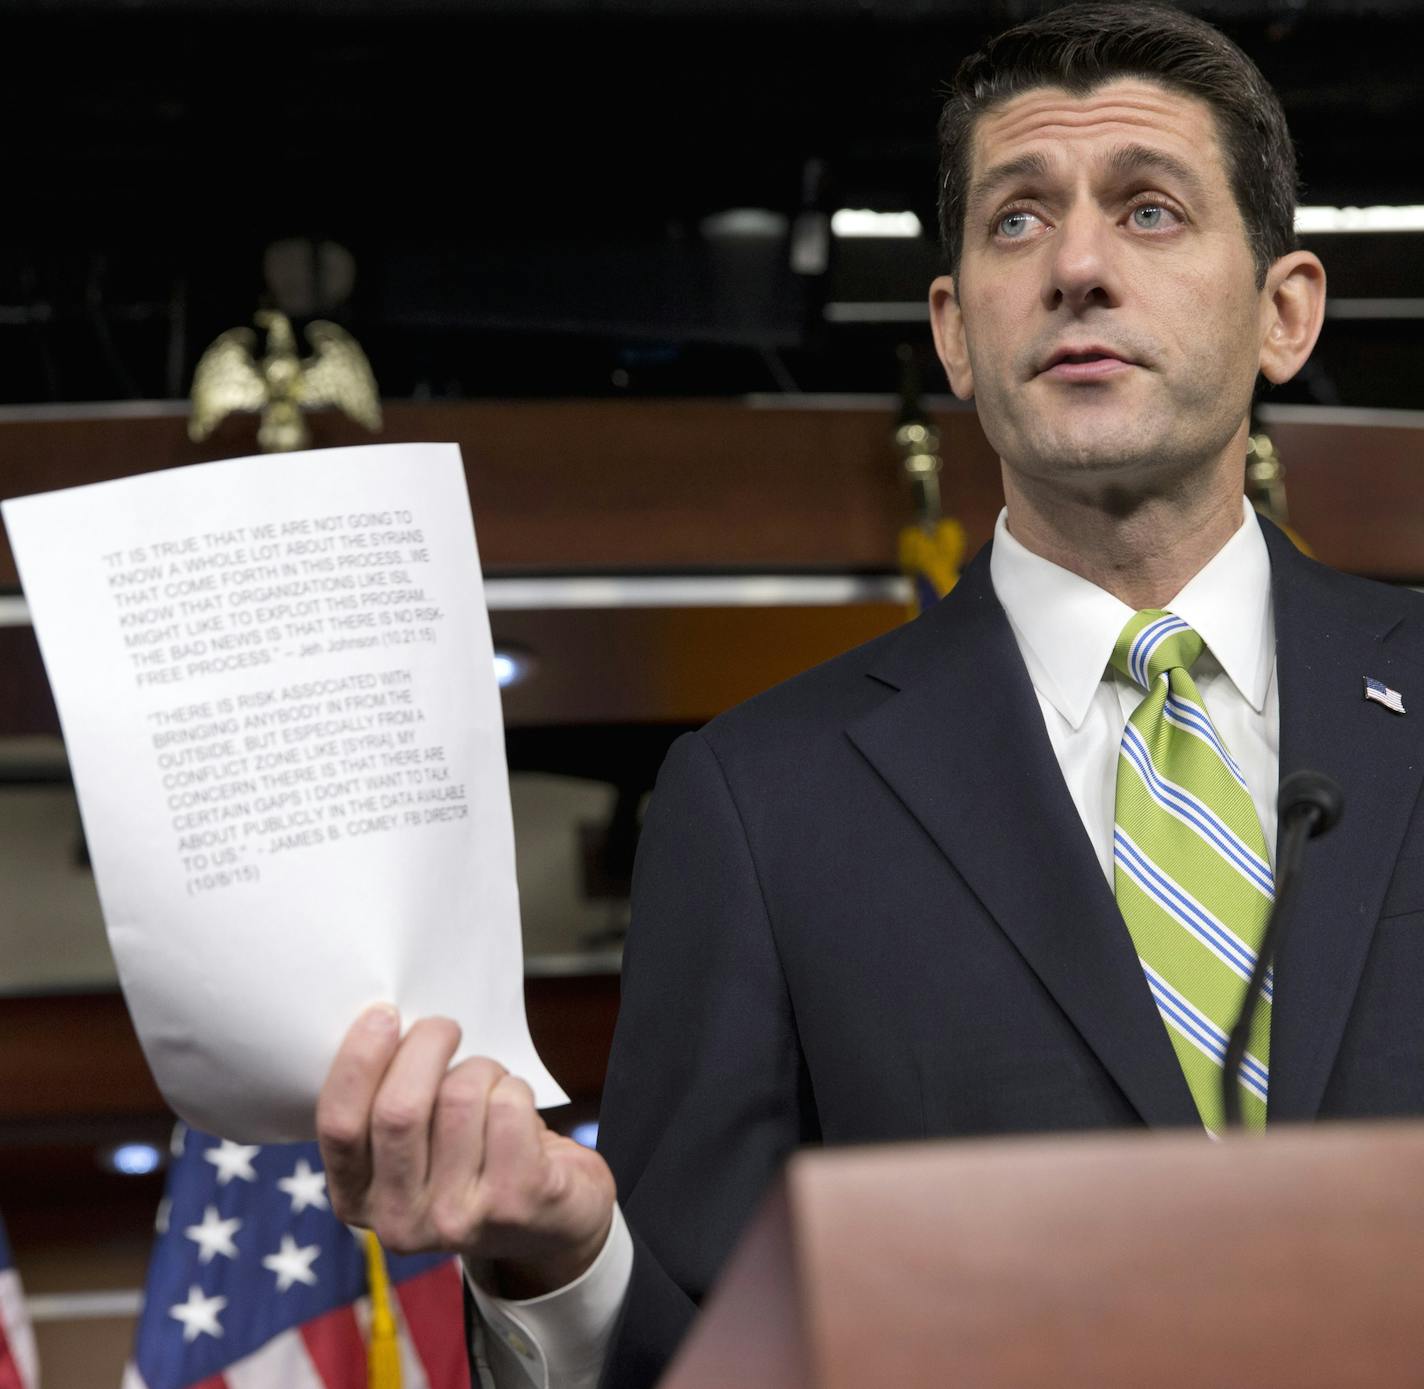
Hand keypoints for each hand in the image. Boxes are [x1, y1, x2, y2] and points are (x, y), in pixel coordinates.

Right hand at [317, 1004, 615, 1296]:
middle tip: (444, 1029)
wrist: (550, 1222)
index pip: (339, 1126)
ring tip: (490, 1086)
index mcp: (358, 1199)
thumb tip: (385, 1022)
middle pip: (400, 1109)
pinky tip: (520, 1113)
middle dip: (425, 1046)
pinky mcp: (516, 1201)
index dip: (358, 1062)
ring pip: (461, 1097)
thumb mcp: (411, 1150)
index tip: (383, 1015)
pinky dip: (517, 1088)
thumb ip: (387, 1104)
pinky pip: (509, 1106)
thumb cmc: (471, 1160)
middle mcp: (400, 1222)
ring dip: (481, 1070)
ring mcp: (458, 1218)